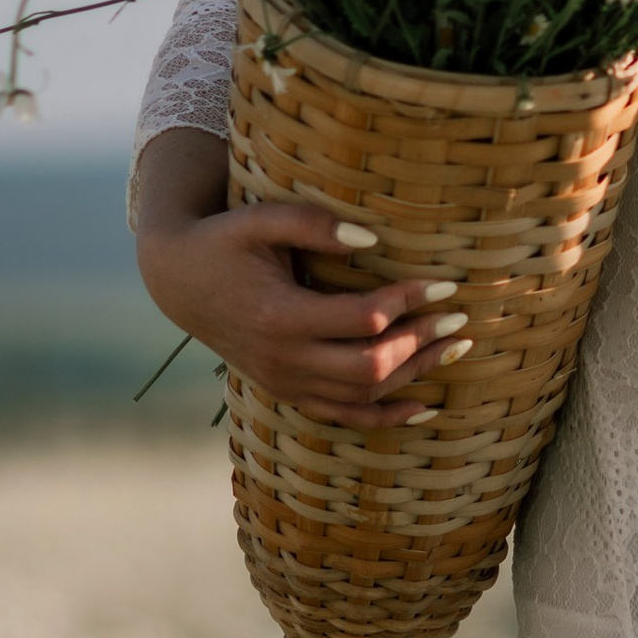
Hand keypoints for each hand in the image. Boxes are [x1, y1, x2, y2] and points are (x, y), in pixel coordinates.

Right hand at [134, 126, 468, 424]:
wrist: (179, 281)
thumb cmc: (225, 241)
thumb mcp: (261, 220)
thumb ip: (314, 224)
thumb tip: (372, 238)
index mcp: (279, 316)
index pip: (362, 320)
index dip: (408, 302)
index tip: (444, 282)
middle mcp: (283, 360)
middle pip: (369, 366)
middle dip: (421, 342)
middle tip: (458, 317)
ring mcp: (286, 382)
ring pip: (363, 394)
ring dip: (415, 373)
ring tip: (457, 346)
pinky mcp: (288, 391)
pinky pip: (344, 417)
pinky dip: (387, 416)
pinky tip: (426, 406)